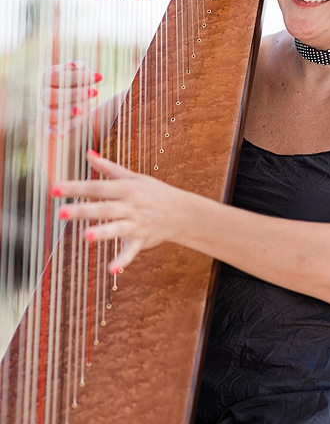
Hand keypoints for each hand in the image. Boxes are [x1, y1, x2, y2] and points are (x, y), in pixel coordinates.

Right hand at [41, 60, 101, 135]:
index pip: (57, 75)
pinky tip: (62, 136)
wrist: (73, 106)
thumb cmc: (79, 85)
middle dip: (75, 93)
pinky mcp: (51, 126)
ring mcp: (46, 110)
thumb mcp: (82, 75)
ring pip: (50, 113)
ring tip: (83, 110)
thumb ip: (80, 69)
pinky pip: (49, 131)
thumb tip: (76, 65)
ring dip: (67, 111)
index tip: (99, 77)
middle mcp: (45, 94)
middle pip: (52, 94)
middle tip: (95, 92)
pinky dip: (54, 133)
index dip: (77, 76)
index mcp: (49, 78)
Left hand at [52, 150, 184, 272]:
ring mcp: (136, 224)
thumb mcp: (133, 177)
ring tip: (85, 237)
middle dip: (83, 210)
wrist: (181, 211)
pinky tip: (111, 269)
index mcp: (125, 188)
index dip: (75, 188)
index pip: (96, 187)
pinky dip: (122, 260)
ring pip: (116, 229)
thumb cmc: (154, 192)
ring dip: (102, 233)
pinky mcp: (141, 240)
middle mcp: (130, 206)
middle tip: (61, 212)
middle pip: (103, 208)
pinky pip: (131, 251)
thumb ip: (108, 168)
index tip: (54, 189)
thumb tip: (88, 154)